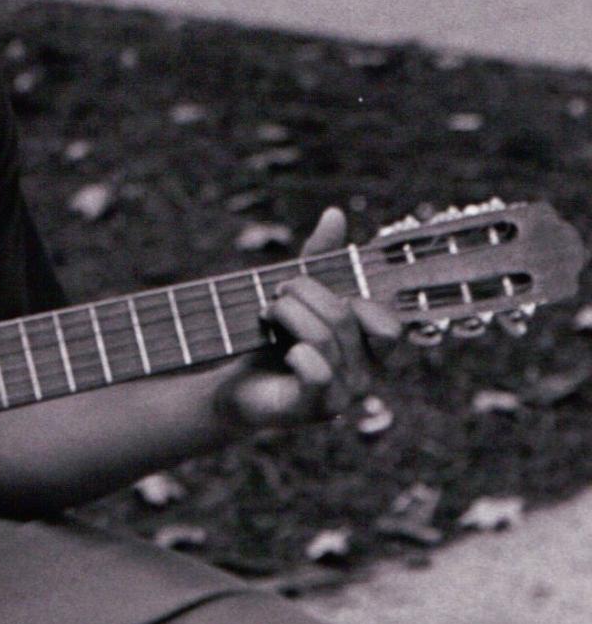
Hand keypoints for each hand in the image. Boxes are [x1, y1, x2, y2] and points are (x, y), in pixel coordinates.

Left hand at [214, 207, 402, 432]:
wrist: (236, 383)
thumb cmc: (273, 338)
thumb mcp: (297, 293)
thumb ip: (319, 258)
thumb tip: (335, 213)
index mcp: (367, 349)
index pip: (388, 324)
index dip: (356, 300)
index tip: (318, 287)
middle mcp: (363, 375)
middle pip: (344, 318)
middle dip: (303, 292)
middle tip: (278, 292)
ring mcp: (342, 396)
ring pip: (325, 339)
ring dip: (288, 314)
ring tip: (268, 314)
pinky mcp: (313, 410)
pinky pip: (318, 374)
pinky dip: (297, 352)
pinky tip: (284, 350)